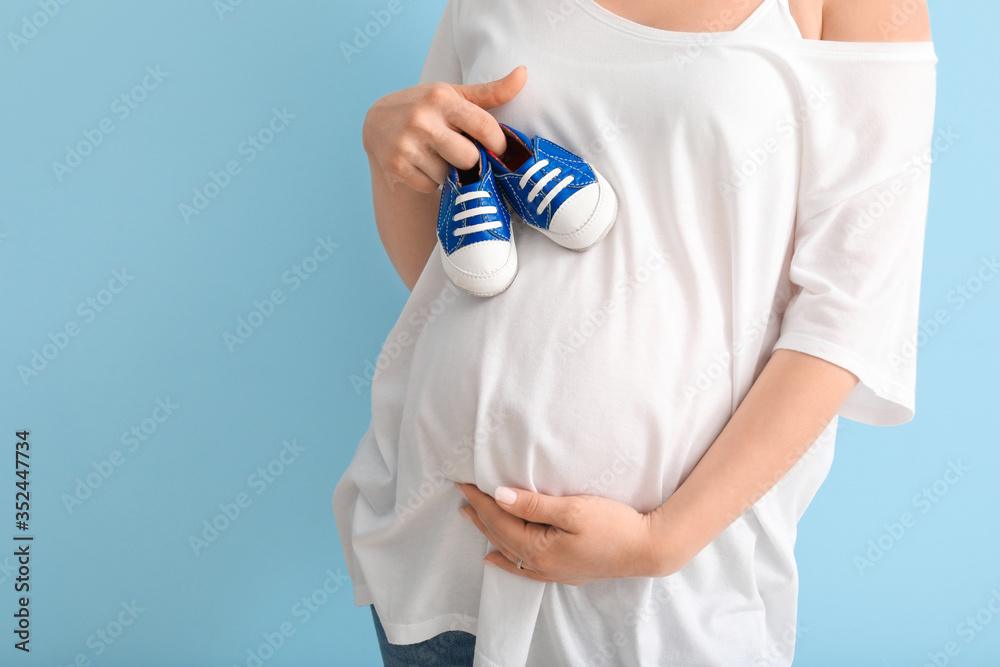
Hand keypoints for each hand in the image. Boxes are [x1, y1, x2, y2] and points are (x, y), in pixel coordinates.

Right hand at [362, 65, 526, 193]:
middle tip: (460, 151)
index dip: (498, 144)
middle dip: (469, 159)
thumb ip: (491, 92)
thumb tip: (523, 73)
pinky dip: (430, 180)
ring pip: (448, 175)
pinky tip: (422, 164)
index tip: (499, 150)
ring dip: (447, 171)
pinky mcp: (395, 166)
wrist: (376, 122)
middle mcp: (422, 120)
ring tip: (436, 155)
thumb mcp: (454, 95)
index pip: (484, 127)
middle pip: (469, 158)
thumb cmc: (427, 107)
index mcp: (441, 98)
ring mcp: (406, 144)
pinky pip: (430, 185)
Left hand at [455, 482, 659, 584]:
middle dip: (480, 515)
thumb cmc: (615, 525)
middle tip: (462, 496)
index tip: (464, 482)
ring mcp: (552, 571)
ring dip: (489, 533)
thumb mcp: (573, 509)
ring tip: (471, 518)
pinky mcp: (564, 572)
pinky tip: (496, 558)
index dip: (481, 500)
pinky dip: (506, 560)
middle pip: (500, 535)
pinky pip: (524, 567)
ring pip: (509, 550)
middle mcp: (540, 564)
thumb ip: (534, 504)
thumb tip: (499, 496)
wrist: (648, 549)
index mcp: (539, 548)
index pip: (500, 519)